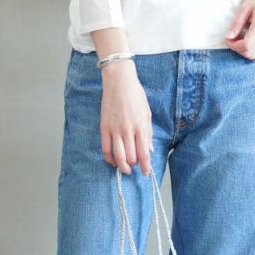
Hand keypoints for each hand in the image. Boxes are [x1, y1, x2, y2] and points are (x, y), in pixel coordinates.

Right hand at [99, 60, 153, 175]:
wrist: (119, 81)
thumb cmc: (135, 95)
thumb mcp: (147, 113)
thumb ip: (148, 133)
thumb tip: (150, 150)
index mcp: (141, 126)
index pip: (144, 153)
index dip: (145, 166)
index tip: (146, 173)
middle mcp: (128, 130)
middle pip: (131, 157)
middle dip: (134, 166)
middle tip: (135, 168)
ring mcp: (115, 129)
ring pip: (118, 156)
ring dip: (122, 166)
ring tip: (125, 169)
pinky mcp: (104, 127)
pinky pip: (105, 148)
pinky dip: (109, 158)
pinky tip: (113, 161)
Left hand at [223, 0, 254, 60]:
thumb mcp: (244, 7)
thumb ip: (236, 24)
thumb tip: (228, 37)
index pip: (246, 45)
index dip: (234, 45)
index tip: (228, 38)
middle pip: (250, 53)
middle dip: (238, 49)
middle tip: (232, 38)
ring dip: (245, 51)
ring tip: (240, 40)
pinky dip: (254, 52)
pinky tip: (249, 42)